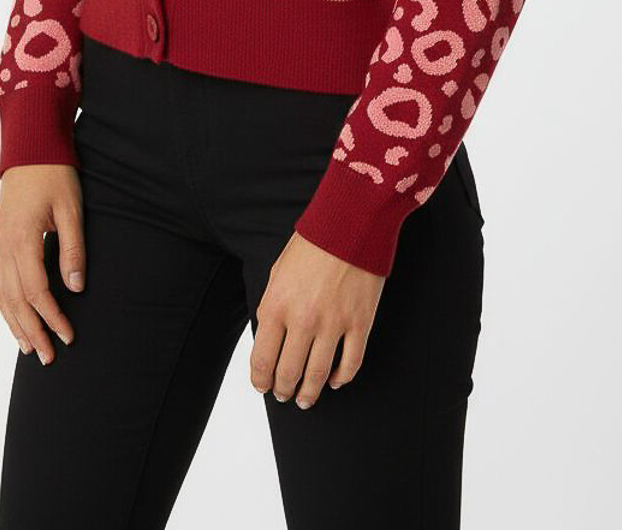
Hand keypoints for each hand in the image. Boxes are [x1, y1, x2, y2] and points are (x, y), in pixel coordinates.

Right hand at [0, 164, 85, 364]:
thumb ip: (73, 250)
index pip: (36, 291)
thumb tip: (77, 288)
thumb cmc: (54, 174)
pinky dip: (4, 304)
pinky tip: (13, 317)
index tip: (68, 335)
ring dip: (14, 323)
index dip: (52, 316)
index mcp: (22, 238)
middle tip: (48, 357)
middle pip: (14, 300)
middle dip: (32, 330)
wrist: (30, 146)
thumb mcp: (71, 210)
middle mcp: (3, 245)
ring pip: (0, 294)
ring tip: (28, 347)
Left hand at [250, 231, 384, 408]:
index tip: (263, 386)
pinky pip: (350, 364)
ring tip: (306, 399)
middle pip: (289, 373)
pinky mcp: (360, 323)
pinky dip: (341, 378)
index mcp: (277, 305)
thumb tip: (271, 337)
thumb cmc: (313, 242)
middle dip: (283, 390)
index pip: (262, 360)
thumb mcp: (278, 271)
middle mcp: (303, 320)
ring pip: (318, 376)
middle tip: (284, 395)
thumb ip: (273, 306)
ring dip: (310, 393)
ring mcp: (333, 324)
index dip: (260, 381)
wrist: (351, 222)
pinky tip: (334, 380)